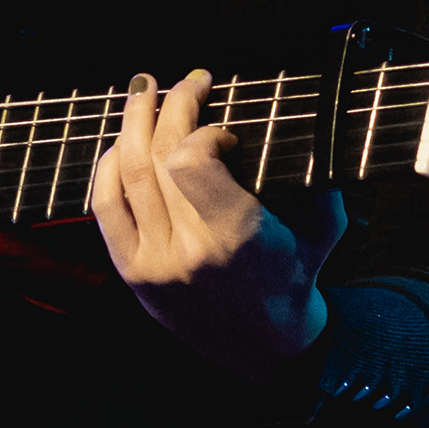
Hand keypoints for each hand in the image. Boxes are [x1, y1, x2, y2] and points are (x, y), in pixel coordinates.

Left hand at [91, 69, 331, 379]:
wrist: (268, 346)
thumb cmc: (297, 276)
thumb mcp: (323, 224)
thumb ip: (318, 172)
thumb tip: (315, 115)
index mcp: (236, 237)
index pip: (191, 160)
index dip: (202, 130)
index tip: (225, 129)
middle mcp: (188, 250)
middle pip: (158, 156)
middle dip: (172, 105)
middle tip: (191, 81)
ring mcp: (153, 263)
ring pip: (128, 174)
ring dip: (135, 122)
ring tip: (146, 90)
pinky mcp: (132, 273)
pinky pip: (105, 207)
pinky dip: (108, 166)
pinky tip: (122, 140)